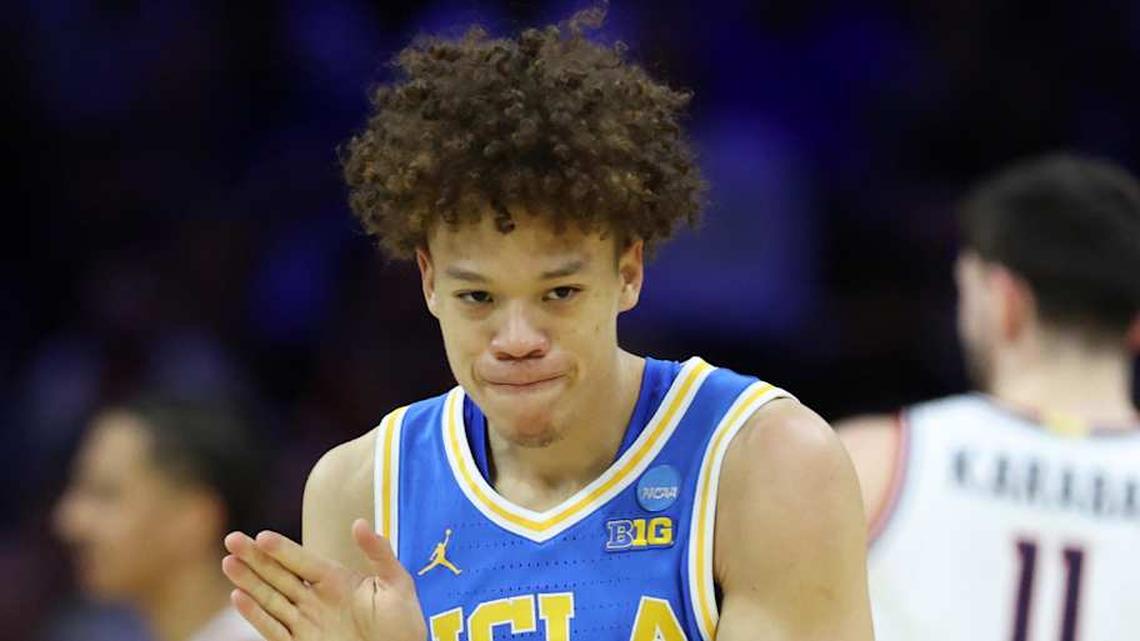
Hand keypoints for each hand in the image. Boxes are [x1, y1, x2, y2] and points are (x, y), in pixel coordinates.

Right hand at [222, 519, 425, 640]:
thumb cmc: (402, 622)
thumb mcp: (397, 582)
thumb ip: (379, 553)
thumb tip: (359, 522)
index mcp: (336, 579)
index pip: (303, 560)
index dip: (283, 549)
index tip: (262, 536)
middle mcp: (316, 598)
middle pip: (279, 574)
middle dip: (255, 557)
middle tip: (231, 538)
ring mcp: (307, 622)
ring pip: (270, 598)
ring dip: (248, 581)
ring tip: (228, 562)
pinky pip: (274, 629)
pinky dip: (255, 615)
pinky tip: (238, 597)